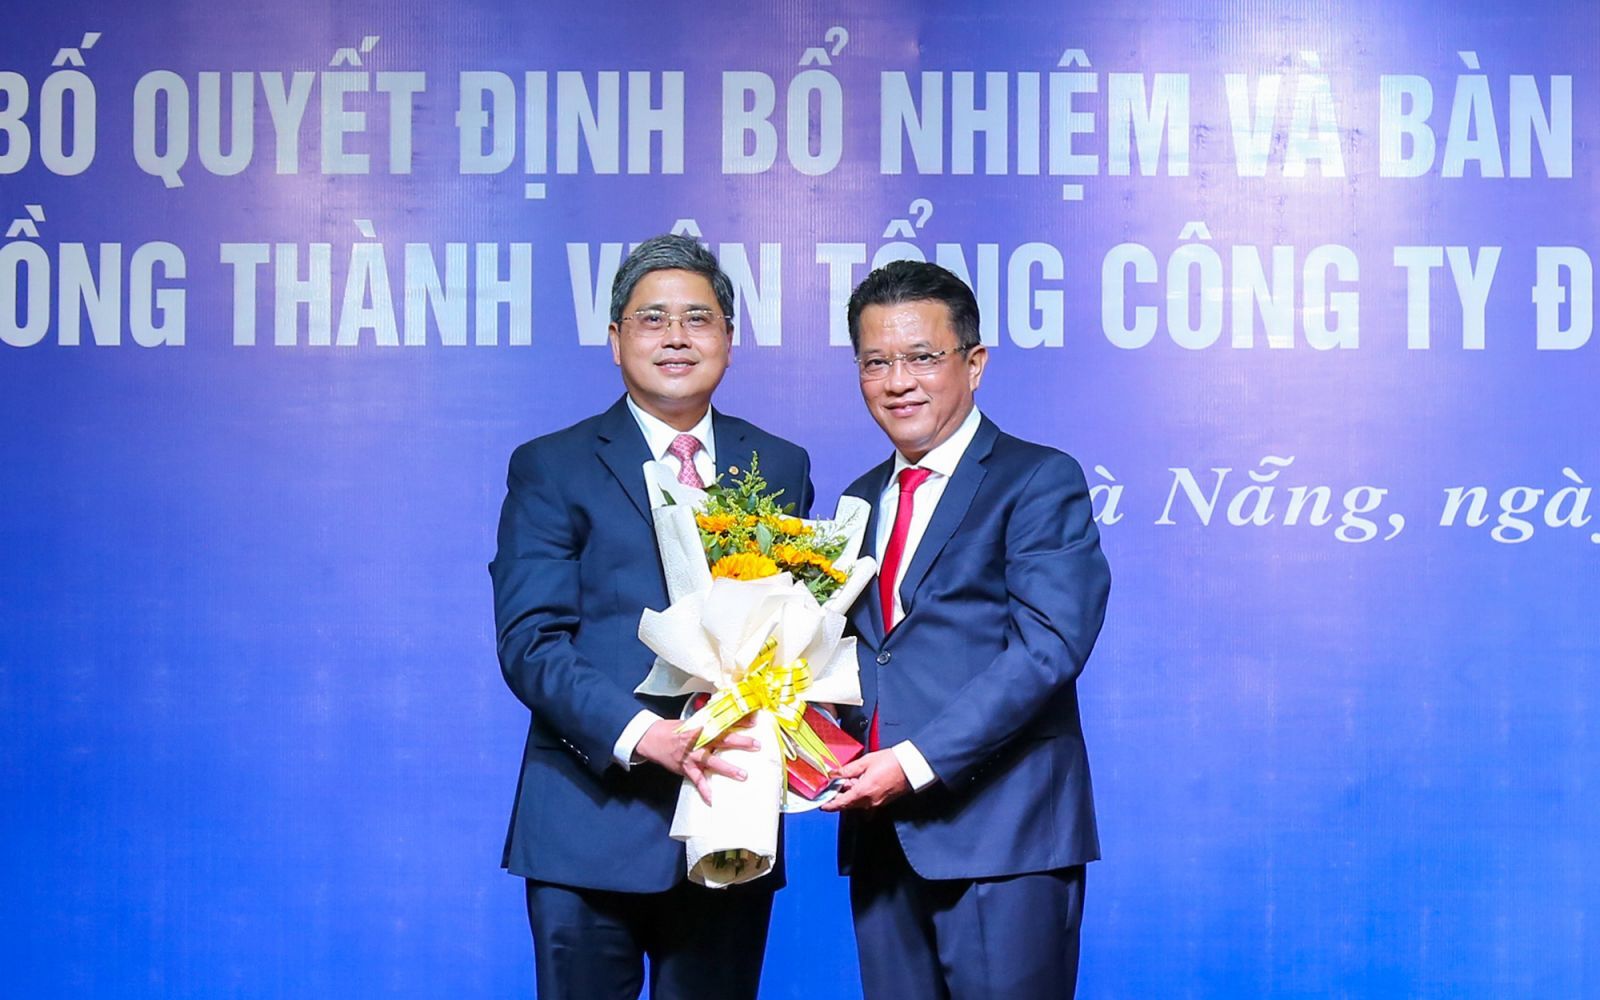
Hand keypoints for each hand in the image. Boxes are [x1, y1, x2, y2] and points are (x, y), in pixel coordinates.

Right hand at [634, 718, 759, 805]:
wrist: (652, 739)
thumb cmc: (674, 730)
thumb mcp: (692, 721)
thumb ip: (710, 721)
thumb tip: (730, 716)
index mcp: (701, 726)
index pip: (722, 722)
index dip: (738, 721)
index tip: (754, 721)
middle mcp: (697, 741)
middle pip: (721, 740)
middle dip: (739, 743)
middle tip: (756, 745)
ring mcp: (692, 756)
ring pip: (711, 762)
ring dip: (727, 768)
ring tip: (742, 775)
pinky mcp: (686, 768)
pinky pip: (697, 781)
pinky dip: (705, 791)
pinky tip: (713, 799)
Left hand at [820, 750, 910, 811]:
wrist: (911, 766)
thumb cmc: (891, 762)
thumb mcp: (865, 762)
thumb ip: (847, 770)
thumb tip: (834, 774)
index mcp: (863, 792)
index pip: (841, 803)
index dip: (830, 805)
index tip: (822, 805)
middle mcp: (869, 801)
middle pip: (848, 804)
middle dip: (839, 797)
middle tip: (833, 786)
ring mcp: (877, 803)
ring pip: (857, 803)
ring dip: (850, 795)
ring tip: (849, 780)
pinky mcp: (884, 801)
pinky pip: (867, 802)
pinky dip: (860, 796)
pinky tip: (860, 784)